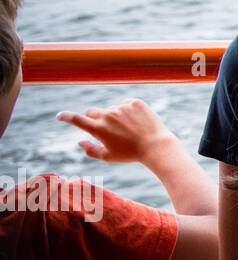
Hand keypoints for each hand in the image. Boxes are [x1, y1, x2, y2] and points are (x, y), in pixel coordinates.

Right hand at [57, 99, 176, 164]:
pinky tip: (137, 123)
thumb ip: (91, 150)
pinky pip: (126, 105)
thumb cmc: (130, 154)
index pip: (77, 119)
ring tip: (129, 130)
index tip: (60, 115)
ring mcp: (122, 107)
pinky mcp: (135, 102)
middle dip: (94, 118)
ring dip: (115, 117)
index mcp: (98, 129)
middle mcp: (108, 115)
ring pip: (112, 109)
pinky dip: (128, 112)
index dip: (66, 117)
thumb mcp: (108, 156)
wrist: (156, 146)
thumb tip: (79, 142)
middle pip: (93, 112)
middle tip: (105, 129)